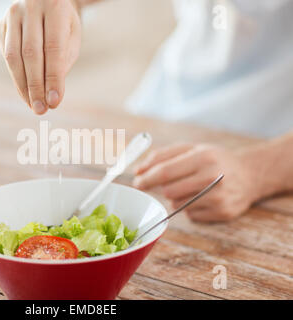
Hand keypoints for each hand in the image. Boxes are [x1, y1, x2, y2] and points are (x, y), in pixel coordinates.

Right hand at [0, 0, 81, 114]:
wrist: (46, 0)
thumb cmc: (64, 24)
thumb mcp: (72, 38)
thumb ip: (62, 63)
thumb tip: (50, 96)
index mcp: (54, 6)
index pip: (53, 48)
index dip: (53, 78)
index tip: (55, 102)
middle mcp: (30, 6)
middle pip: (30, 53)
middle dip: (36, 86)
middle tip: (41, 110)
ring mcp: (11, 15)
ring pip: (13, 56)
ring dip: (23, 86)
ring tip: (33, 105)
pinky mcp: (1, 25)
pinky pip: (6, 56)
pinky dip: (16, 77)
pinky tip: (26, 92)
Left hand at [133, 144, 258, 221]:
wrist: (249, 175)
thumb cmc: (213, 160)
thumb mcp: (191, 149)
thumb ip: (162, 156)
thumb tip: (138, 171)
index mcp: (204, 156)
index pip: (165, 171)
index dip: (146, 178)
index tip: (136, 182)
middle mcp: (213, 177)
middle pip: (169, 191)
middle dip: (162, 188)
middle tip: (165, 184)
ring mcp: (219, 197)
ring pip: (177, 204)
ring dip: (176, 198)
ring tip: (191, 187)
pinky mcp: (223, 213)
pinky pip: (190, 215)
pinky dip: (189, 208)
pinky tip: (202, 198)